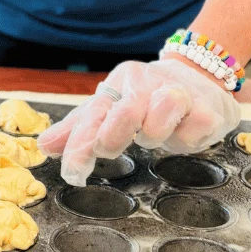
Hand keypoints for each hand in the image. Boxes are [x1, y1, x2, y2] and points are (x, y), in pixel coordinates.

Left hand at [38, 59, 241, 185]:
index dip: (79, 145)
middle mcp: (145, 84)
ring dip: (153, 135)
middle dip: (113, 135)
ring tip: (153, 135)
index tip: (72, 174)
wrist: (202, 77)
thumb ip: (80, 129)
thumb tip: (43, 146)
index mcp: (119, 84)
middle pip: (124, 110)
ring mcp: (177, 93)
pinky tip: (184, 133)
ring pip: (160, 116)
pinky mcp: (206, 109)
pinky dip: (184, 141)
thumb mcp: (113, 108)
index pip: (93, 115)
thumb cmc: (149, 98)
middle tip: (108, 148)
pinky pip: (191, 133)